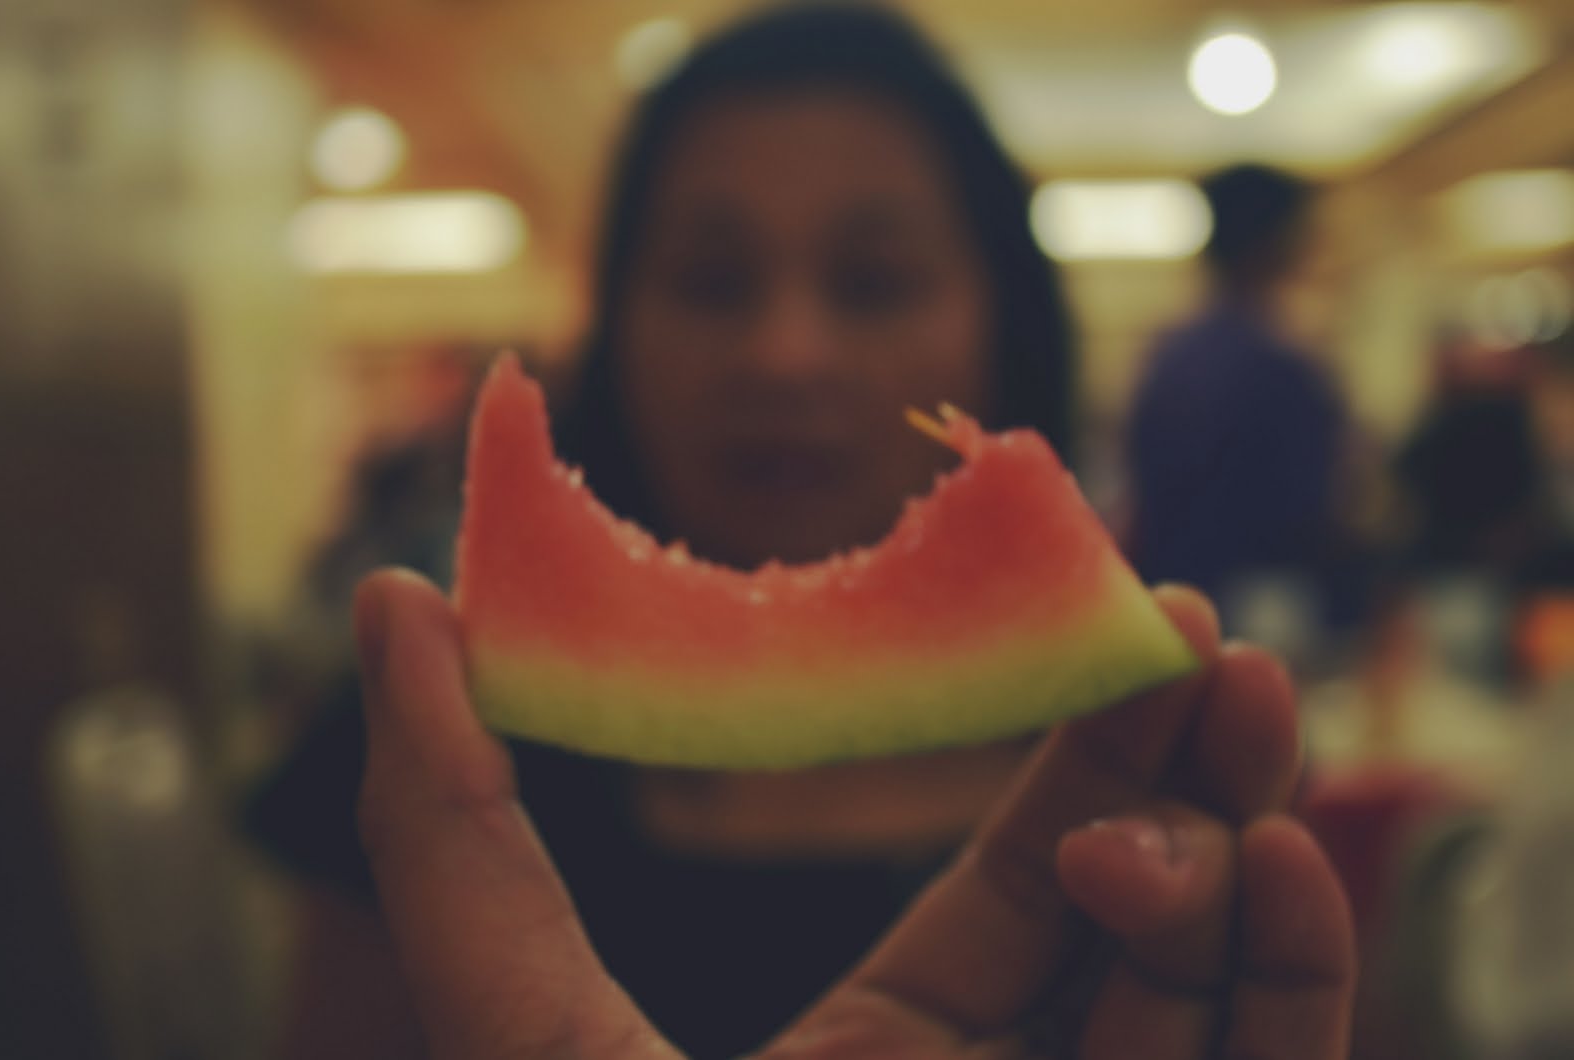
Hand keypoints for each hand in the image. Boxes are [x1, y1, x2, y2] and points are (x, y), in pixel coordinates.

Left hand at [352, 569, 1354, 1058]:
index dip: (1058, 752)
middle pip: (1134, 921)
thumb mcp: (519, 1034)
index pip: (1003, 890)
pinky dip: (1292, 970)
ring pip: (1214, 989)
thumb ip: (453, 835)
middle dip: (1176, 765)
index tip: (1088, 602)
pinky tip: (1278, 857)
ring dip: (1238, 837)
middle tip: (1189, 621)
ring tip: (1227, 695)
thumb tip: (394, 599)